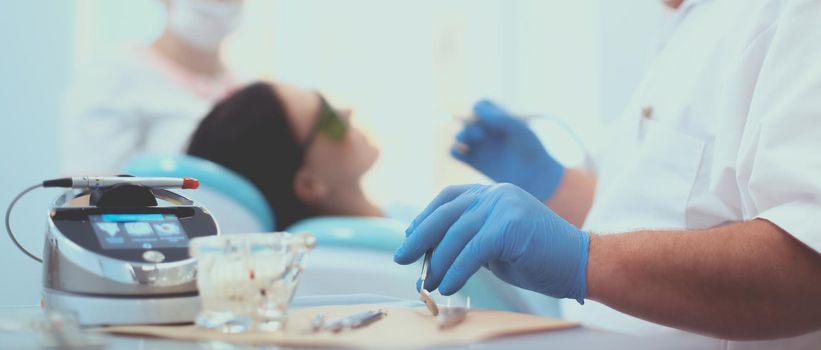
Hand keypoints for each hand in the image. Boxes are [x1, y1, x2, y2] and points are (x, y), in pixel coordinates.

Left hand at [394, 183, 589, 302]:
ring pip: (456, 235)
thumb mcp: (499, 242)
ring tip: (429, 282)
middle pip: (446, 214)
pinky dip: (456, 270)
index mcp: (494, 193)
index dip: (426, 216)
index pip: (449, 198)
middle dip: (419, 238)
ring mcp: (504, 206)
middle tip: (401, 258)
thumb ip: (472, 239)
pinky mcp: (510, 226)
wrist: (583, 262)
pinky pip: (472, 251)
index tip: (410, 235)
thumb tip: (434, 253)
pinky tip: (448, 285)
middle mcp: (496, 194)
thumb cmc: (541, 256)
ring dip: (438, 263)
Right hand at [451, 100, 564, 201]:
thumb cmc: (531, 150)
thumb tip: (476, 110)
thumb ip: (498, 117)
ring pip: (460, 136)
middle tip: (481, 135)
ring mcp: (481, 147)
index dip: (478, 108)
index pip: (481, 105)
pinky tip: (463, 152)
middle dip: (470, 124)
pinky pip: (455, 153)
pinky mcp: (474, 163)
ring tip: (470, 142)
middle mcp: (489, 132)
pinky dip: (454, 150)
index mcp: (499, 120)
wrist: (535, 177)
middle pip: (468, 120)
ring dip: (461, 135)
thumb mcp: (518, 129)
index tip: (485, 117)